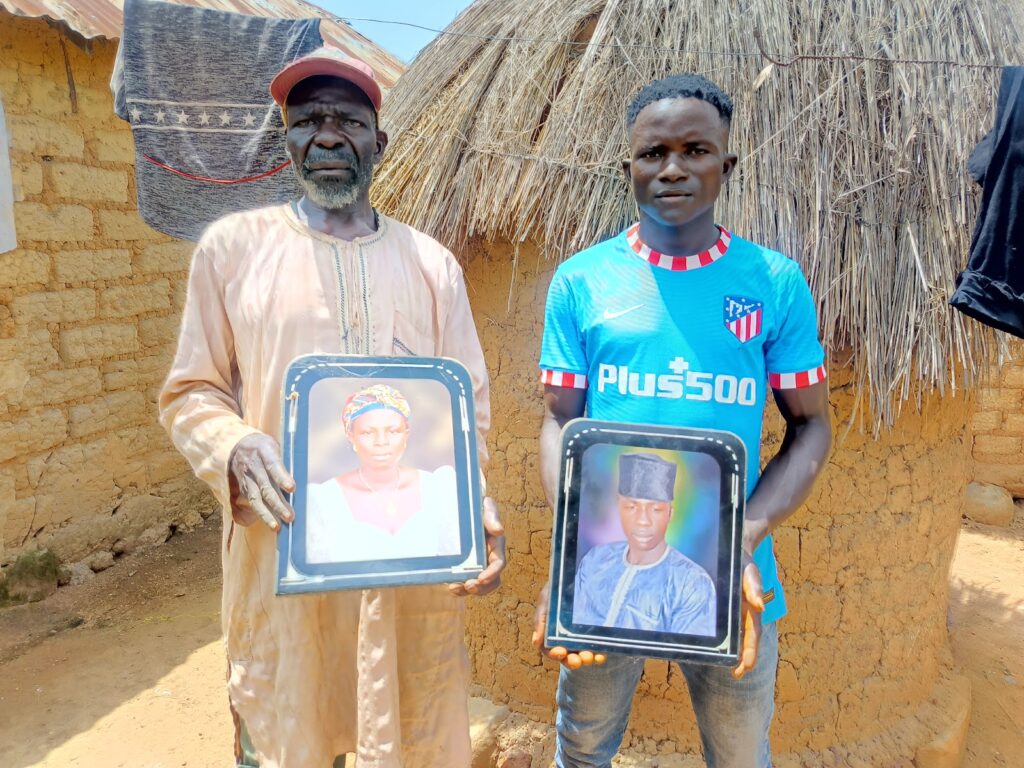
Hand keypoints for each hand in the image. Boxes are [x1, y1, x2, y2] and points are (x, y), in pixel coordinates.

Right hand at [228, 433, 294, 530]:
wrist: (235, 446)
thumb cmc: (263, 447)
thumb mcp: (273, 446)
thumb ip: (283, 461)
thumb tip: (297, 483)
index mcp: (263, 452)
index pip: (273, 465)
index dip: (282, 477)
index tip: (292, 489)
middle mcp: (253, 467)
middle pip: (265, 487)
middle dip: (277, 504)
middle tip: (290, 517)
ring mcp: (246, 479)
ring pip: (255, 499)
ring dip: (266, 514)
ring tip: (277, 527)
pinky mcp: (242, 489)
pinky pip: (250, 503)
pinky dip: (260, 514)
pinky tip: (271, 524)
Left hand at [449, 497, 505, 596]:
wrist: (462, 507)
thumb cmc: (476, 506)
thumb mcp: (485, 507)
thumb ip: (492, 516)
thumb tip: (499, 531)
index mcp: (496, 546)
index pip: (499, 564)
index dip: (492, 574)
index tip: (481, 579)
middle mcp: (489, 557)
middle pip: (491, 580)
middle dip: (481, 588)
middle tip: (469, 586)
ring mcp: (477, 563)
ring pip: (479, 584)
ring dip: (470, 590)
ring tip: (456, 588)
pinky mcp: (465, 566)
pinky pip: (466, 581)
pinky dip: (460, 587)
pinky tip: (451, 586)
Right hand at [531, 581, 606, 668]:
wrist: (578, 574)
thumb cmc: (557, 589)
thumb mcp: (546, 600)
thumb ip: (540, 620)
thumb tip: (535, 642)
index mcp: (551, 633)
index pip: (550, 650)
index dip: (554, 654)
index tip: (560, 652)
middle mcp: (566, 639)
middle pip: (568, 657)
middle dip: (572, 661)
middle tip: (577, 660)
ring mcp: (581, 638)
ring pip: (583, 656)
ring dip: (586, 659)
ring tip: (590, 657)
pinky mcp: (596, 635)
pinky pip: (598, 649)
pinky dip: (599, 654)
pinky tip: (601, 655)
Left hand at [732, 553, 764, 679]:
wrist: (735, 549)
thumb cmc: (743, 563)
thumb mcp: (749, 572)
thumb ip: (754, 587)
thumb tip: (759, 607)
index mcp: (751, 609)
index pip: (752, 635)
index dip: (750, 653)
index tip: (745, 668)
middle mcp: (744, 613)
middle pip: (746, 639)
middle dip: (744, 658)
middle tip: (737, 674)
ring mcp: (735, 611)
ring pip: (736, 635)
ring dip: (735, 651)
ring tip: (731, 668)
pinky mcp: (725, 607)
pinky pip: (725, 626)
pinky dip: (724, 638)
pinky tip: (716, 646)